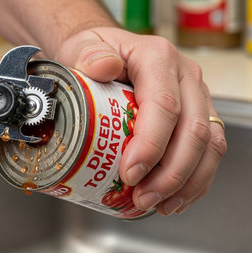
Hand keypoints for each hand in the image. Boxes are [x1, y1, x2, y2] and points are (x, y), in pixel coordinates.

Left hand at [55, 27, 226, 215]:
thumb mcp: (82, 46)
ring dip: (186, 182)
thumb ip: (88, 54)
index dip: (151, 145)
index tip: (129, 173)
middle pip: (193, 131)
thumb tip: (103, 67)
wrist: (106, 51)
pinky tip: (174, 198)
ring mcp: (195, 96)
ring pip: (208, 144)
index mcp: (157, 58)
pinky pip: (208, 150)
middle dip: (169, 173)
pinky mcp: (197, 114)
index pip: (164, 105)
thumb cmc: (95, 52)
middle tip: (142, 198)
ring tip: (157, 204)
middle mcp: (184, 76)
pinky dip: (195, 179)